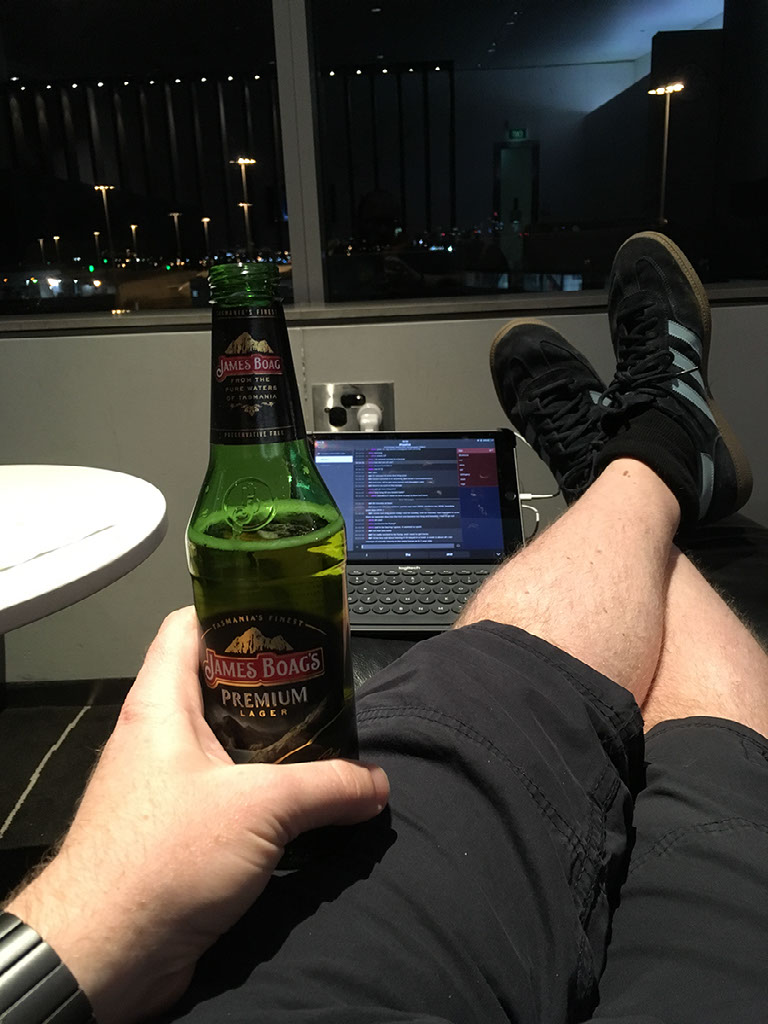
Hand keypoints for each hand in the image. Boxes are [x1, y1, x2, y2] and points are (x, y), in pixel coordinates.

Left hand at [5, 608, 387, 1023]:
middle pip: (220, 685)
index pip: (189, 626)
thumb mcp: (261, 807)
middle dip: (274, 685)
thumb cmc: (161, 858)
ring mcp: (166, 784)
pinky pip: (228, 793)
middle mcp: (158, 736)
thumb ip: (327, 787)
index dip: (235, 610)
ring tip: (327, 741)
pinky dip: (265, 793)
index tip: (286, 614)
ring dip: (275, 745)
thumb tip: (375, 784)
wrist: (106, 953)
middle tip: (325, 685)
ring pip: (228, 743)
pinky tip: (303, 803)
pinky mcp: (178, 830)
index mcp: (161, 704)